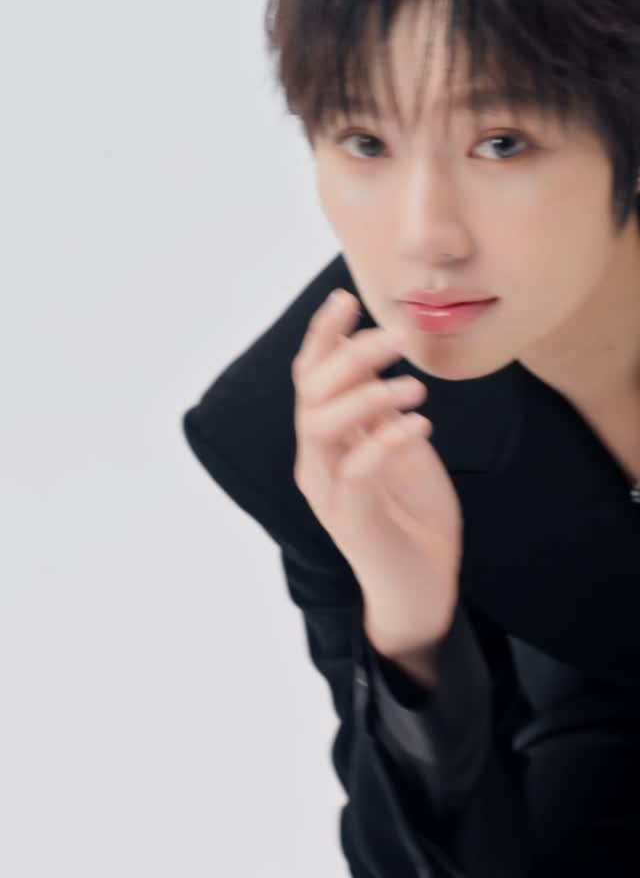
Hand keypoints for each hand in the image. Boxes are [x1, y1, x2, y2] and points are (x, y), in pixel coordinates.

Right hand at [291, 288, 462, 658]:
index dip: (323, 336)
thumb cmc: (412, 513)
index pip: (310, 377)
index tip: (346, 298)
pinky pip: (354, 472)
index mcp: (325, 440)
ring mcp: (328, 492)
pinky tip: (419, 425)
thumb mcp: (400, 446)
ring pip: (320, 425)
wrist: (423, 587)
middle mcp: (315, 461)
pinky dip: (384, 440)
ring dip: (366, 394)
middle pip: (310, 392)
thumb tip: (375, 357)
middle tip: (398, 337)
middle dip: (350, 355)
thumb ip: (381, 408)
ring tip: (416, 387)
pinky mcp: (351, 521)